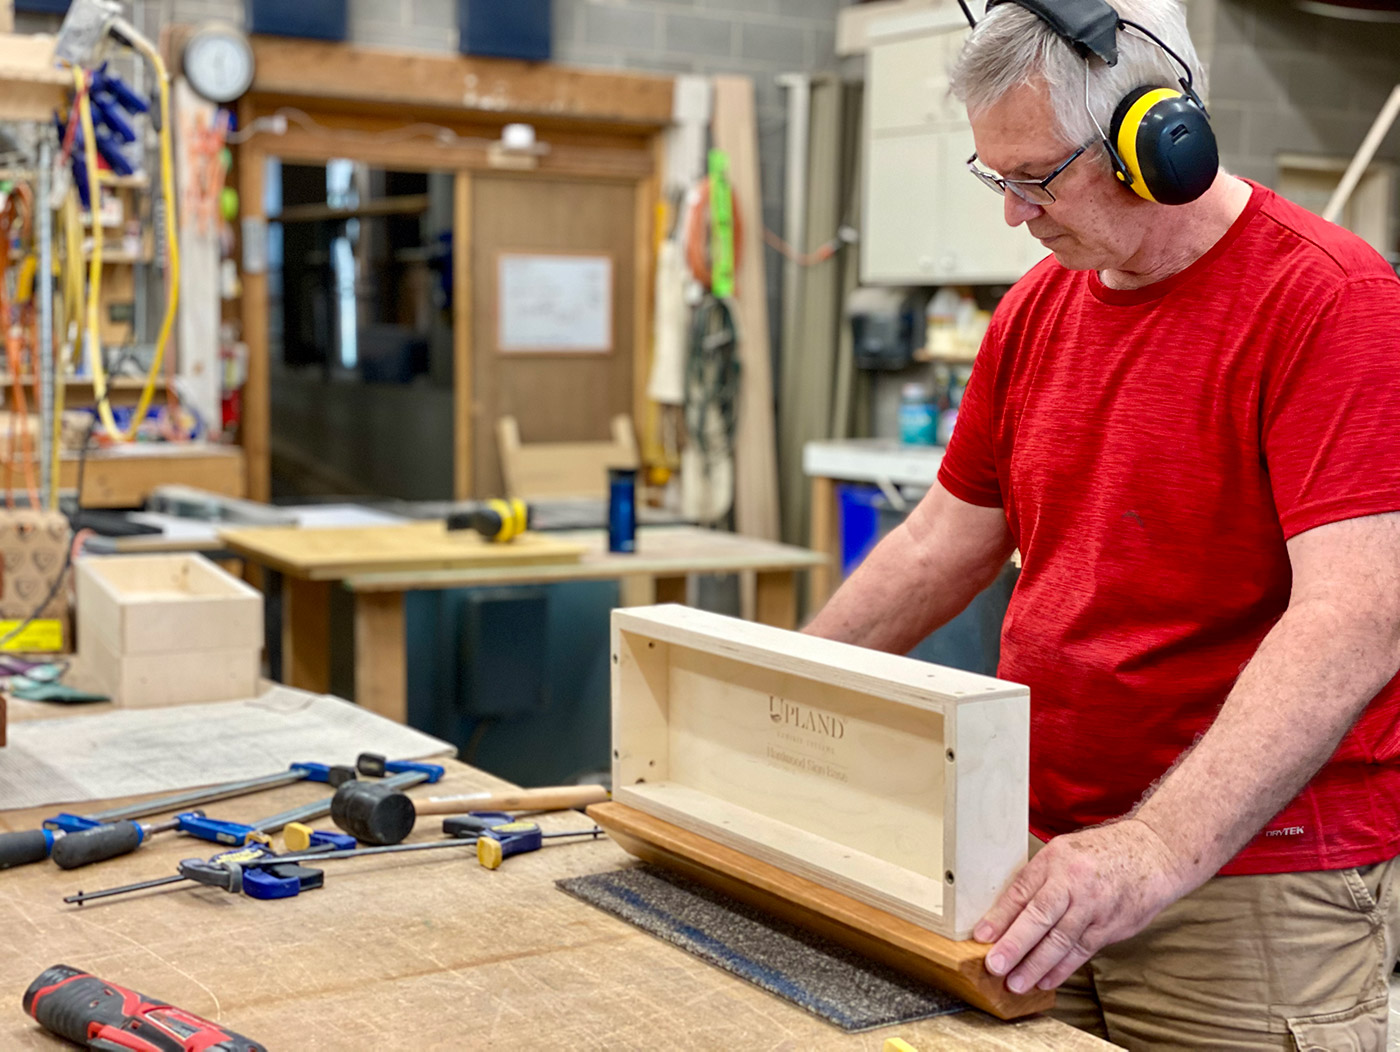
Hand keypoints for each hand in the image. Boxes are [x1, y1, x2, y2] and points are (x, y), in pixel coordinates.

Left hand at [975, 819, 1191, 993]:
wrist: (1153, 853)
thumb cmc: (1101, 853)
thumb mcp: (1064, 852)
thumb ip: (1038, 880)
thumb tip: (1006, 912)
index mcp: (1056, 860)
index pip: (1022, 890)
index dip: (1000, 916)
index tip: (981, 936)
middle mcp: (1074, 883)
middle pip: (1040, 916)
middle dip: (1015, 944)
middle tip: (995, 965)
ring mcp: (1095, 906)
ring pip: (1061, 940)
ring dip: (1036, 965)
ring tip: (1016, 983)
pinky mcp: (1111, 926)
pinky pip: (1082, 950)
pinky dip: (1062, 968)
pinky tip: (1045, 980)